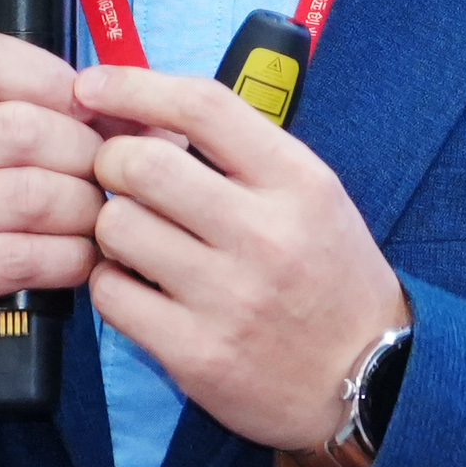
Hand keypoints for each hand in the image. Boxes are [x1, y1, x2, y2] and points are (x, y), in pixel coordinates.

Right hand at [0, 32, 107, 375]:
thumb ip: (31, 107)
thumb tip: (138, 113)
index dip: (54, 79)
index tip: (89, 112)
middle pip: (23, 129)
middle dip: (87, 155)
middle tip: (106, 179)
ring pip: (33, 196)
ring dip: (86, 212)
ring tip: (96, 220)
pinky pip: (26, 257)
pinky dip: (72, 259)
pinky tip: (78, 259)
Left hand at [72, 62, 408, 453]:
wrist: (372, 380)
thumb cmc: (329, 277)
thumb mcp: (311, 195)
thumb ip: (240, 153)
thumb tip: (142, 114)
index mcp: (298, 182)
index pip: (203, 106)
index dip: (134, 87)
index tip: (94, 87)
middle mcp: (265, 235)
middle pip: (142, 164)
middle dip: (111, 162)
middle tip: (119, 178)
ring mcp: (229, 298)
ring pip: (116, 227)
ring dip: (110, 225)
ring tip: (137, 238)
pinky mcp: (196, 353)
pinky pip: (110, 293)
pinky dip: (110, 281)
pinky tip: (137, 284)